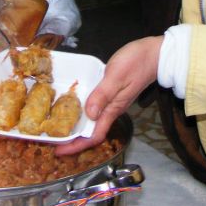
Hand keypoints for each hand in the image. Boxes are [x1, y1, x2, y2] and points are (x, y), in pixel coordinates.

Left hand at [55, 36, 162, 154]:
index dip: (76, 146)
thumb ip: (103, 95)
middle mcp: (111, 109)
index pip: (94, 135)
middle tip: (52, 140)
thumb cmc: (136, 63)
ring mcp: (111, 101)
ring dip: (75, 126)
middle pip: (90, 131)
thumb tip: (89, 114)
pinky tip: (71, 104)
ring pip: (91, 120)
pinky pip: (93, 106)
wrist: (153, 54)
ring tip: (57, 126)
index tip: (59, 151)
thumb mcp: (116, 76)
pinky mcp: (109, 92)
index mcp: (113, 109)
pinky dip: (81, 110)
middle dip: (72, 139)